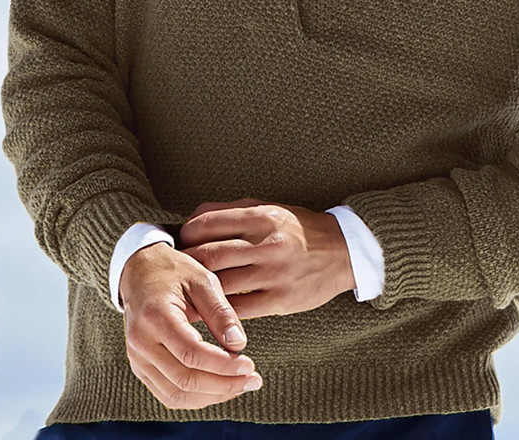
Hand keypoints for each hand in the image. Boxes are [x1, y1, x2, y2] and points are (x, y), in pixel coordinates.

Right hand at [119, 242, 263, 409]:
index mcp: (155, 316)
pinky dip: (196, 398)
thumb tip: (240, 344)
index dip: (223, 365)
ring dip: (212, 396)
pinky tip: (219, 387)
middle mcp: (141, 342)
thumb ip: (220, 311)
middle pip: (184, 380)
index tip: (249, 364)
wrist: (140, 272)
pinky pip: (168, 395)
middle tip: (253, 380)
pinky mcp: (141, 368)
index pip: (191, 353)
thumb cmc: (174, 272)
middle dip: (224, 385)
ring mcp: (138, 358)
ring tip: (240, 386)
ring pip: (176, 395)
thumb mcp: (202, 280)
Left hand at [177, 198, 356, 321]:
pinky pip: (239, 308)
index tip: (180, 242)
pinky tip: (208, 311)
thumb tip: (194, 217)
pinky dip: (219, 311)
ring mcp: (274, 273)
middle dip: (186, 264)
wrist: (343, 251)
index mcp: (262, 216)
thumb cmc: (300, 228)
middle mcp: (267, 243)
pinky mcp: (280, 299)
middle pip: (210, 255)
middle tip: (175, 270)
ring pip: (221, 284)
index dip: (186, 234)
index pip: (208, 223)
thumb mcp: (270, 208)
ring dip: (198, 291)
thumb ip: (232, 211)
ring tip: (184, 293)